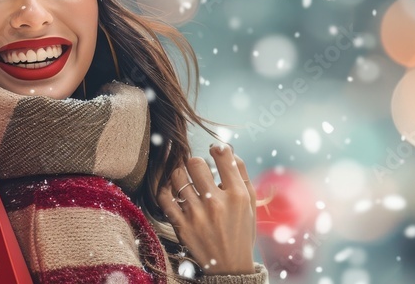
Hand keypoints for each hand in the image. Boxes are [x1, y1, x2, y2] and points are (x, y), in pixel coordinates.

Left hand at [157, 143, 257, 274]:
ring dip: (180, 174)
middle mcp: (217, 203)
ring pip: (177, 177)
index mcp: (237, 195)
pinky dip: (165, 189)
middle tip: (197, 169)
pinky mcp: (182, 226)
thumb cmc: (241, 229)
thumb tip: (226, 149)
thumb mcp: (250, 202)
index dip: (217, 148)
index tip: (214, 151)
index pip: (224, 156)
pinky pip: (164, 198)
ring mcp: (197, 215)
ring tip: (184, 179)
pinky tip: (172, 190)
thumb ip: (241, 173)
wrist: (230, 266)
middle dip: (196, 162)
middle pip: (195, 163)